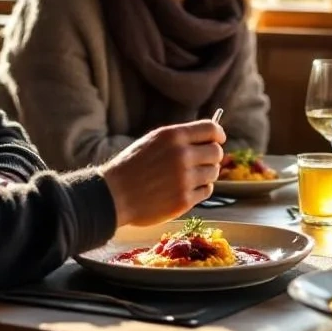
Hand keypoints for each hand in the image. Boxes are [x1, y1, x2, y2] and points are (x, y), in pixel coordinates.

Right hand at [100, 119, 225, 226]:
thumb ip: (180, 138)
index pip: (212, 130)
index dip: (218, 135)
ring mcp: (184, 179)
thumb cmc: (132, 166)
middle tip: (202, 162)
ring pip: (213, 173)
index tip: (218, 140)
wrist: (113, 195)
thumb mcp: (153, 141)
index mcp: (173, 136)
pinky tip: (185, 189)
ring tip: (189, 177)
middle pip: (217, 152)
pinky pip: (206, 191)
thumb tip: (210, 138)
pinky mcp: (184, 200)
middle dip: (212, 156)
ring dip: (206, 174)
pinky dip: (200, 190)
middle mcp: (182, 155)